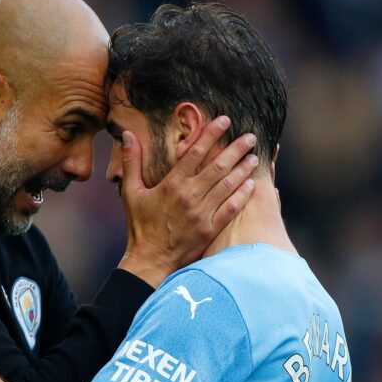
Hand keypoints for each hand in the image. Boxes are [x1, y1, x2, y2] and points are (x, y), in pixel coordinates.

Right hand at [118, 116, 257, 286]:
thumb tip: (127, 134)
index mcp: (171, 184)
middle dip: (236, 149)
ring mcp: (202, 213)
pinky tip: (252, 184)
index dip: (212, 134)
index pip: (196, 152)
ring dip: (243, 169)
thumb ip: (131, 161)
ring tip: (254, 157)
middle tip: (251, 136)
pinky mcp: (210, 229)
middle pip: (218, 166)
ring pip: (228, 185)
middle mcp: (189, 196)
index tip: (225, 121)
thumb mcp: (131, 192)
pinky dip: (242, 195)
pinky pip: (231, 209)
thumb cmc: (140, 226)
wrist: (150, 261)